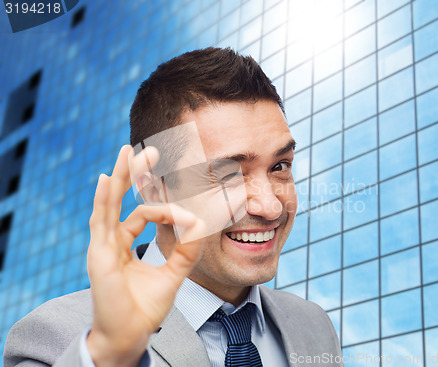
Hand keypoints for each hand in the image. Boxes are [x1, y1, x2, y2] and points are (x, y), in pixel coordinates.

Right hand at [86, 145, 204, 366]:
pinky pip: (100, 221)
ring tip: (129, 151)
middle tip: (149, 150)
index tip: (190, 217)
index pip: (143, 213)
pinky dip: (104, 199)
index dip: (167, 210)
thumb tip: (201, 224)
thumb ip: (186, 251)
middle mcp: (112, 240)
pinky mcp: (99, 254)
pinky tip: (109, 178)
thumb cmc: (145, 307)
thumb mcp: (173, 274)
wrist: (131, 335)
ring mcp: (103, 245)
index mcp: (125, 243)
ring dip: (121, 176)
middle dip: (134, 173)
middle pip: (121, 198)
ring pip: (109, 202)